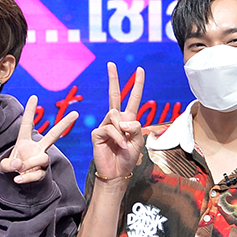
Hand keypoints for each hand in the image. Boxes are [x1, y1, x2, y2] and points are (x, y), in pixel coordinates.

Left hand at [0, 95, 76, 183]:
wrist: (17, 180)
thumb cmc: (12, 166)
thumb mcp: (4, 165)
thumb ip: (8, 164)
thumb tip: (19, 164)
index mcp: (24, 141)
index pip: (27, 124)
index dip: (30, 111)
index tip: (33, 96)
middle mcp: (36, 148)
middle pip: (53, 135)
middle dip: (64, 124)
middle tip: (76, 113)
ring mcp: (41, 160)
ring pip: (43, 158)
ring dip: (30, 163)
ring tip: (19, 168)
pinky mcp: (42, 172)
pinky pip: (38, 173)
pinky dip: (26, 177)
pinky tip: (18, 179)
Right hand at [91, 62, 143, 182]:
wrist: (118, 172)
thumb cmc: (128, 158)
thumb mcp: (138, 142)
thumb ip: (134, 128)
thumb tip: (122, 120)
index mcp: (128, 120)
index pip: (132, 99)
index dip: (136, 85)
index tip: (139, 70)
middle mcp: (116, 120)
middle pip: (114, 95)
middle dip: (113, 79)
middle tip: (110, 64)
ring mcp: (105, 125)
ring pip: (115, 115)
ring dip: (123, 130)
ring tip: (125, 144)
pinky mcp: (97, 133)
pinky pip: (109, 128)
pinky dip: (118, 138)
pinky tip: (120, 146)